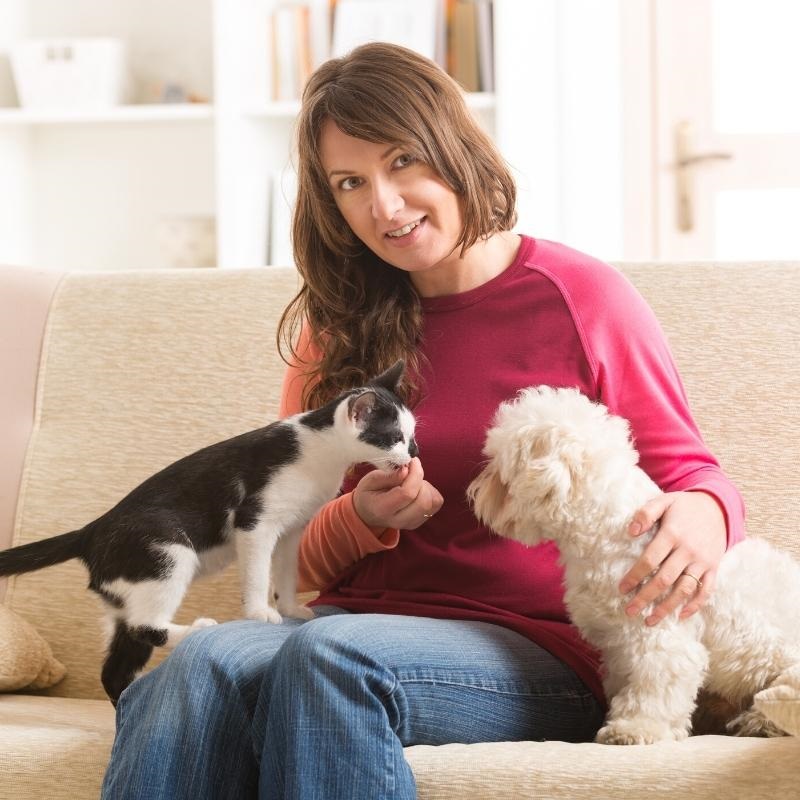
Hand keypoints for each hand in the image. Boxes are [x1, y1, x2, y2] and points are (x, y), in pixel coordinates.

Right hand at [352, 457, 442, 529]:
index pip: (407, 493)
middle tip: (410, 469)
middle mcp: (399, 521)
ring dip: (425, 485)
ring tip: (411, 480)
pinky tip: (417, 488)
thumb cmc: (369, 493)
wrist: (368, 513)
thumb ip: (388, 476)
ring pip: (432, 502)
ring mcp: (411, 523)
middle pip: (423, 501)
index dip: (414, 474)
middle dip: (420, 479)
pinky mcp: (420, 521)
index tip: (411, 461)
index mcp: (383, 509)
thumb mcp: (370, 480)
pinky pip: (436, 502)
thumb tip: (407, 470)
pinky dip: (430, 491)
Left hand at [618, 491, 725, 625]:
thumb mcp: (663, 501)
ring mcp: (703, 561)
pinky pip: (706, 590)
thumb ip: (646, 513)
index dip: (634, 576)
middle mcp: (688, 550)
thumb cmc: (684, 506)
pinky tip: (680, 616)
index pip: (650, 560)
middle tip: (630, 611)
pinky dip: (695, 605)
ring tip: (650, 621)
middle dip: (646, 597)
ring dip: (667, 607)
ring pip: (684, 589)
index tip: (622, 589)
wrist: (718, 507)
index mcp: (672, 534)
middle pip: (665, 579)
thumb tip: (630, 531)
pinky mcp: (714, 568)